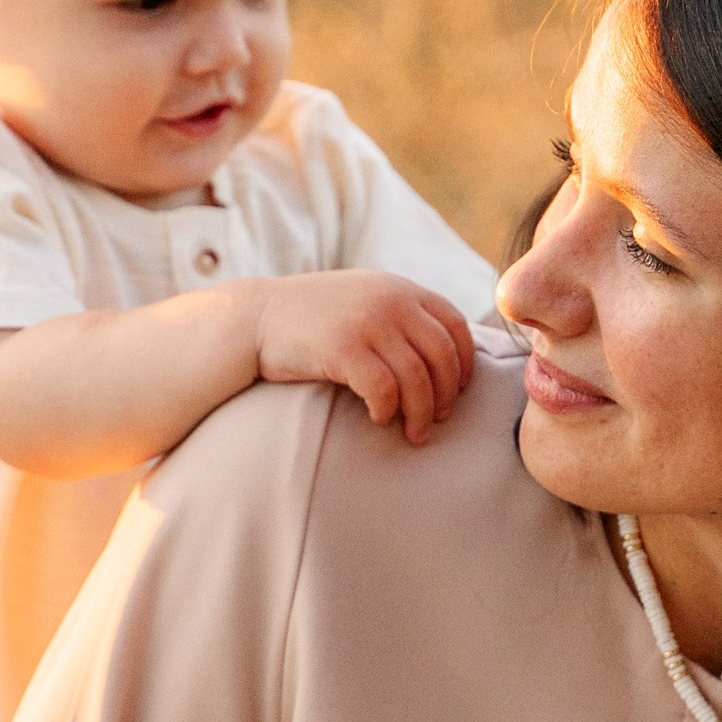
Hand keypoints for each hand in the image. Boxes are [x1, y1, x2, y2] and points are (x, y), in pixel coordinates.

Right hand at [253, 274, 475, 445]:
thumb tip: (442, 355)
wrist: (256, 318)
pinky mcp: (343, 347)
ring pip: (416, 378)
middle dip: (446, 394)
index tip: (460, 389)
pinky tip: (378, 419)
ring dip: (421, 412)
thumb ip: (400, 314)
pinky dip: (387, 410)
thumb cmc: (313, 318)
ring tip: (414, 433)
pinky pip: (383, 389)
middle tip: (438, 419)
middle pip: (442, 356)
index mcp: (401, 289)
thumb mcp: (364, 298)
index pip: (455, 325)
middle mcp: (391, 300)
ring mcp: (367, 322)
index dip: (465, 362)